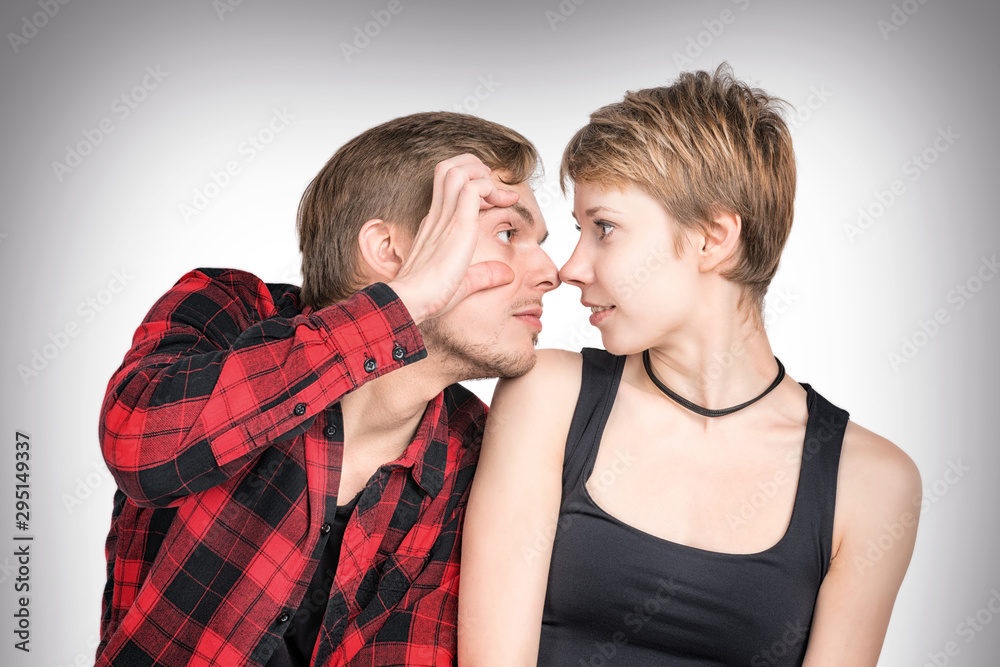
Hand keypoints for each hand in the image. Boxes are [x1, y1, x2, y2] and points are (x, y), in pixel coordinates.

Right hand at [388, 154, 517, 323]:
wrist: (411, 301)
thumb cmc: (428, 297)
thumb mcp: (463, 284)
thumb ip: (483, 275)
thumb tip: (506, 274)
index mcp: (436, 226)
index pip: (450, 190)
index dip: (475, 187)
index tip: (496, 201)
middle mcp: (438, 216)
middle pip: (447, 169)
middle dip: (473, 166)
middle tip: (492, 185)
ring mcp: (445, 217)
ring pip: (456, 170)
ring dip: (480, 173)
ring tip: (496, 191)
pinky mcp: (457, 224)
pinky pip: (473, 188)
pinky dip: (489, 188)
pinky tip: (499, 203)